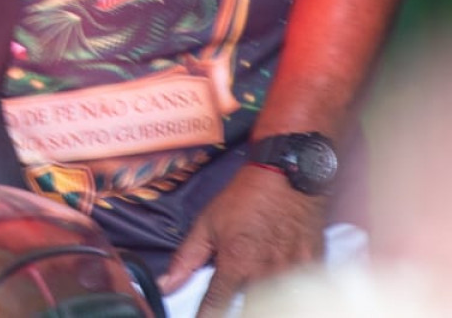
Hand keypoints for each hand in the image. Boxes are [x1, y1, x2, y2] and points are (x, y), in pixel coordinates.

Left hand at [161, 163, 326, 314]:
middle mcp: (266, 272)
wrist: (288, 177)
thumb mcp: (207, 224)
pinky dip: (291, 293)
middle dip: (240, 310)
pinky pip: (302, 291)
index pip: (217, 304)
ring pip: (277, 302)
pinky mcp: (314, 268)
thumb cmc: (246, 198)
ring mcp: (294, 272)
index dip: (206, 317)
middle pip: (251, 310)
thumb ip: (186, 258)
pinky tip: (280, 287)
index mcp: (237, 263)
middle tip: (231, 301)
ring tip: (253, 289)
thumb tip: (166, 283)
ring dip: (264, 302)